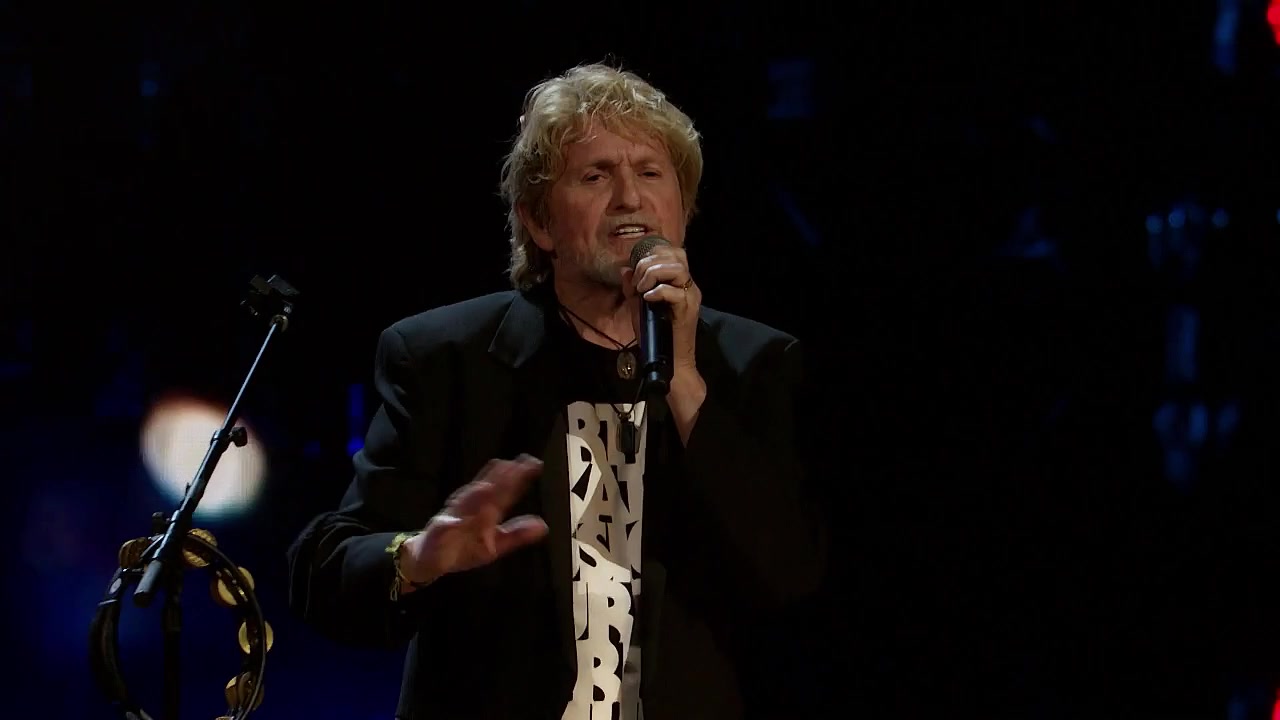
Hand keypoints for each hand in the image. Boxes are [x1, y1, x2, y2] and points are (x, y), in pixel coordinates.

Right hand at [400, 455, 548, 584]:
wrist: (428, 558)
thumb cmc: (463, 548)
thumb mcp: (495, 545)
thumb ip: (517, 534)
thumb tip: (542, 525)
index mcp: (484, 512)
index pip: (503, 493)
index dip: (517, 479)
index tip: (532, 464)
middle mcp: (469, 510)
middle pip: (485, 492)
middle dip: (497, 479)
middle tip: (512, 465)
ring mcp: (452, 520)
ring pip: (464, 506)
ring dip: (473, 496)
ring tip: (486, 486)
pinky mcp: (437, 535)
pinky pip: (442, 530)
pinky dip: (448, 525)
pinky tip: (454, 522)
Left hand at [621, 244, 700, 370]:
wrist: (668, 361)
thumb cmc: (654, 336)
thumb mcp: (638, 307)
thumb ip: (632, 288)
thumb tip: (625, 269)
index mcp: (679, 283)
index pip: (675, 253)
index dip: (654, 253)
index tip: (637, 269)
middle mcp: (688, 286)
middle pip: (675, 256)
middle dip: (649, 264)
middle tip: (637, 281)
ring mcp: (691, 297)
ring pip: (677, 269)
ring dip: (654, 274)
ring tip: (642, 289)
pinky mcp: (688, 309)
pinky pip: (675, 292)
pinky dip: (659, 291)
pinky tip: (648, 299)